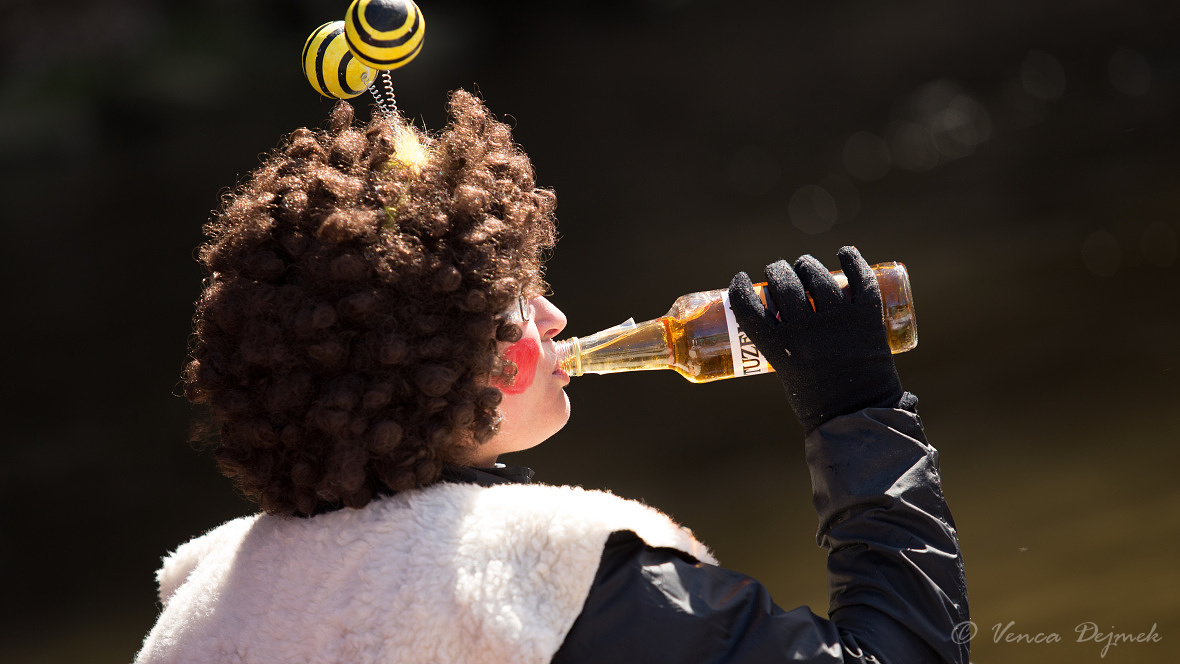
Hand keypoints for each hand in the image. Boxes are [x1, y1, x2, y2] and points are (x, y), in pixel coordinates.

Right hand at [727, 246, 905, 433]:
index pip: (748, 306)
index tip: (742, 279)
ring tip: (805, 266)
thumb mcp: (785, 373)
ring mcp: (838, 321)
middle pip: (782, 283)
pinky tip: (844, 253)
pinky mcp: (866, 318)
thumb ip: (782, 345)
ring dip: (806, 264)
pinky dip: (851, 260)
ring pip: (816, 275)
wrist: (859, 416)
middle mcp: (805, 330)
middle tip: (777, 271)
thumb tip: (780, 313)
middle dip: (775, 271)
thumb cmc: (817, 403)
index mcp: (778, 349)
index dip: (740, 287)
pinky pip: (860, 278)